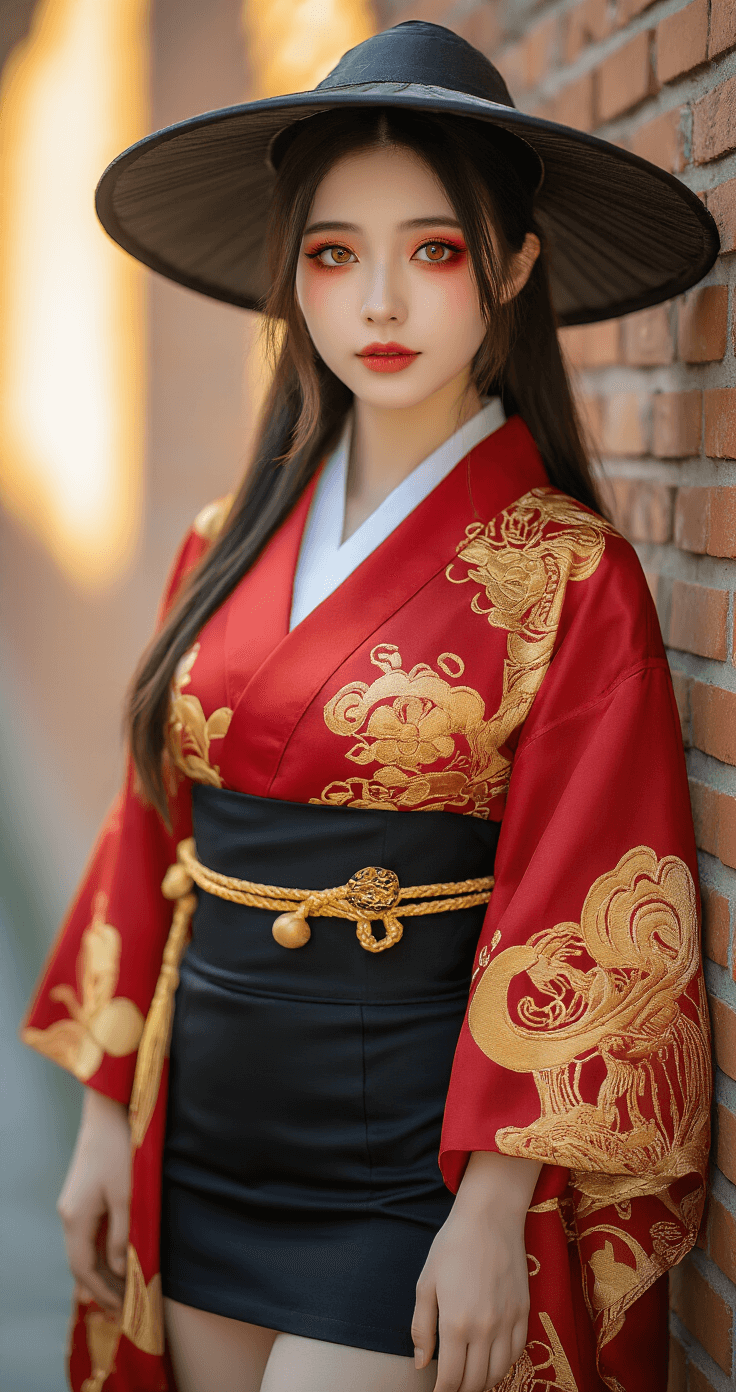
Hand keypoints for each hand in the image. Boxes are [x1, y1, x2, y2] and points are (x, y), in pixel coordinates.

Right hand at [57, 1087, 130, 1311]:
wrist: (108, 1115)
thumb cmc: (119, 1152)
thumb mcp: (126, 1197)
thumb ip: (121, 1236)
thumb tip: (118, 1270)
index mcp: (75, 1219)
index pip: (83, 1269)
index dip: (102, 1292)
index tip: (123, 1310)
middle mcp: (68, 1216)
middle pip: (80, 1264)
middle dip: (100, 1288)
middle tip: (124, 1309)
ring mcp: (72, 1207)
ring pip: (83, 1251)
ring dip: (101, 1272)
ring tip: (123, 1291)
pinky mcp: (80, 1198)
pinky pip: (87, 1236)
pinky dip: (100, 1254)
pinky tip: (115, 1261)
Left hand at [412, 1152, 540, 1390]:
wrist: (490, 1218)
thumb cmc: (452, 1246)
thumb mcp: (426, 1283)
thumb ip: (421, 1327)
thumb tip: (421, 1363)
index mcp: (455, 1322)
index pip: (450, 1378)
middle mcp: (484, 1328)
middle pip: (476, 1382)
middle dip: (461, 1390)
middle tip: (452, 1386)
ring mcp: (507, 1322)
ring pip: (498, 1373)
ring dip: (483, 1382)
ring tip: (470, 1378)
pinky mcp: (524, 1312)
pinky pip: (517, 1354)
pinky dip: (504, 1365)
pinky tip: (492, 1361)